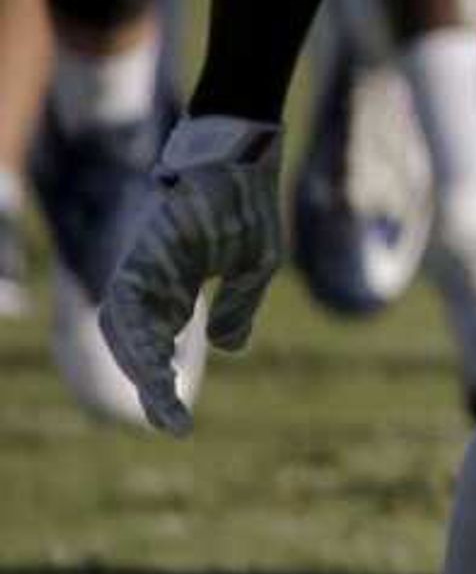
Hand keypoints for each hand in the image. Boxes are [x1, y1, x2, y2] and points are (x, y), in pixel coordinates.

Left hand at [103, 117, 283, 436]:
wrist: (240, 147)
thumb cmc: (248, 202)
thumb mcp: (255, 265)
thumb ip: (240, 307)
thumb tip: (230, 348)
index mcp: (174, 285)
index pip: (159, 346)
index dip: (163, 388)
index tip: (180, 426)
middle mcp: (150, 277)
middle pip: (132, 342)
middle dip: (147, 384)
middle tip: (167, 420)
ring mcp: (144, 261)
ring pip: (123, 326)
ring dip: (140, 365)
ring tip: (160, 395)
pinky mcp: (145, 248)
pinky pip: (128, 298)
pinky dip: (137, 333)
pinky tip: (155, 357)